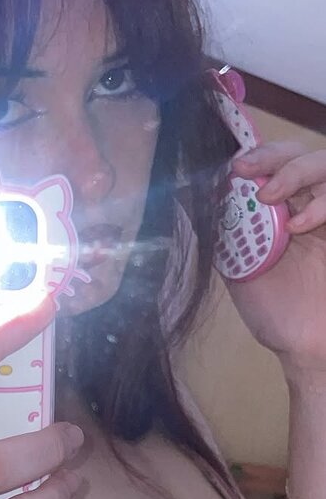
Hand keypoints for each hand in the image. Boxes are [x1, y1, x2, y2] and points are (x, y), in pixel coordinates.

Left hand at [228, 142, 325, 377]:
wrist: (304, 345)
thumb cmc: (273, 311)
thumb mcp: (237, 269)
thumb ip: (221, 234)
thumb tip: (187, 199)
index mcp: (276, 211)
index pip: (269, 164)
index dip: (255, 154)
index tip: (233, 165)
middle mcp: (304, 205)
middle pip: (297, 152)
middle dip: (271, 154)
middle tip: (247, 170)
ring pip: (324, 163)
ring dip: (294, 170)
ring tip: (270, 196)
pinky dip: (320, 203)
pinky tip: (298, 226)